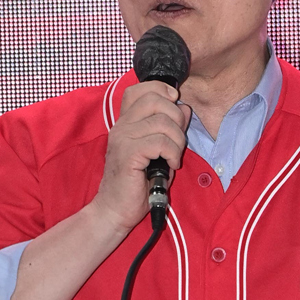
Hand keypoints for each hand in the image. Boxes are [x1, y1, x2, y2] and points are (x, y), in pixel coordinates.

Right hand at [91, 81, 190, 234]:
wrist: (115, 210)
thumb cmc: (137, 184)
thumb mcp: (159, 152)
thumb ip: (170, 129)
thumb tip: (184, 108)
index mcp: (126, 123)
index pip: (139, 90)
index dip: (160, 89)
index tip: (174, 103)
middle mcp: (121, 126)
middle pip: (155, 100)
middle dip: (176, 118)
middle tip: (177, 141)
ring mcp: (123, 138)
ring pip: (162, 122)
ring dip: (177, 141)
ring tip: (174, 157)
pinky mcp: (128, 153)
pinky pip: (160, 142)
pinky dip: (173, 153)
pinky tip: (171, 165)